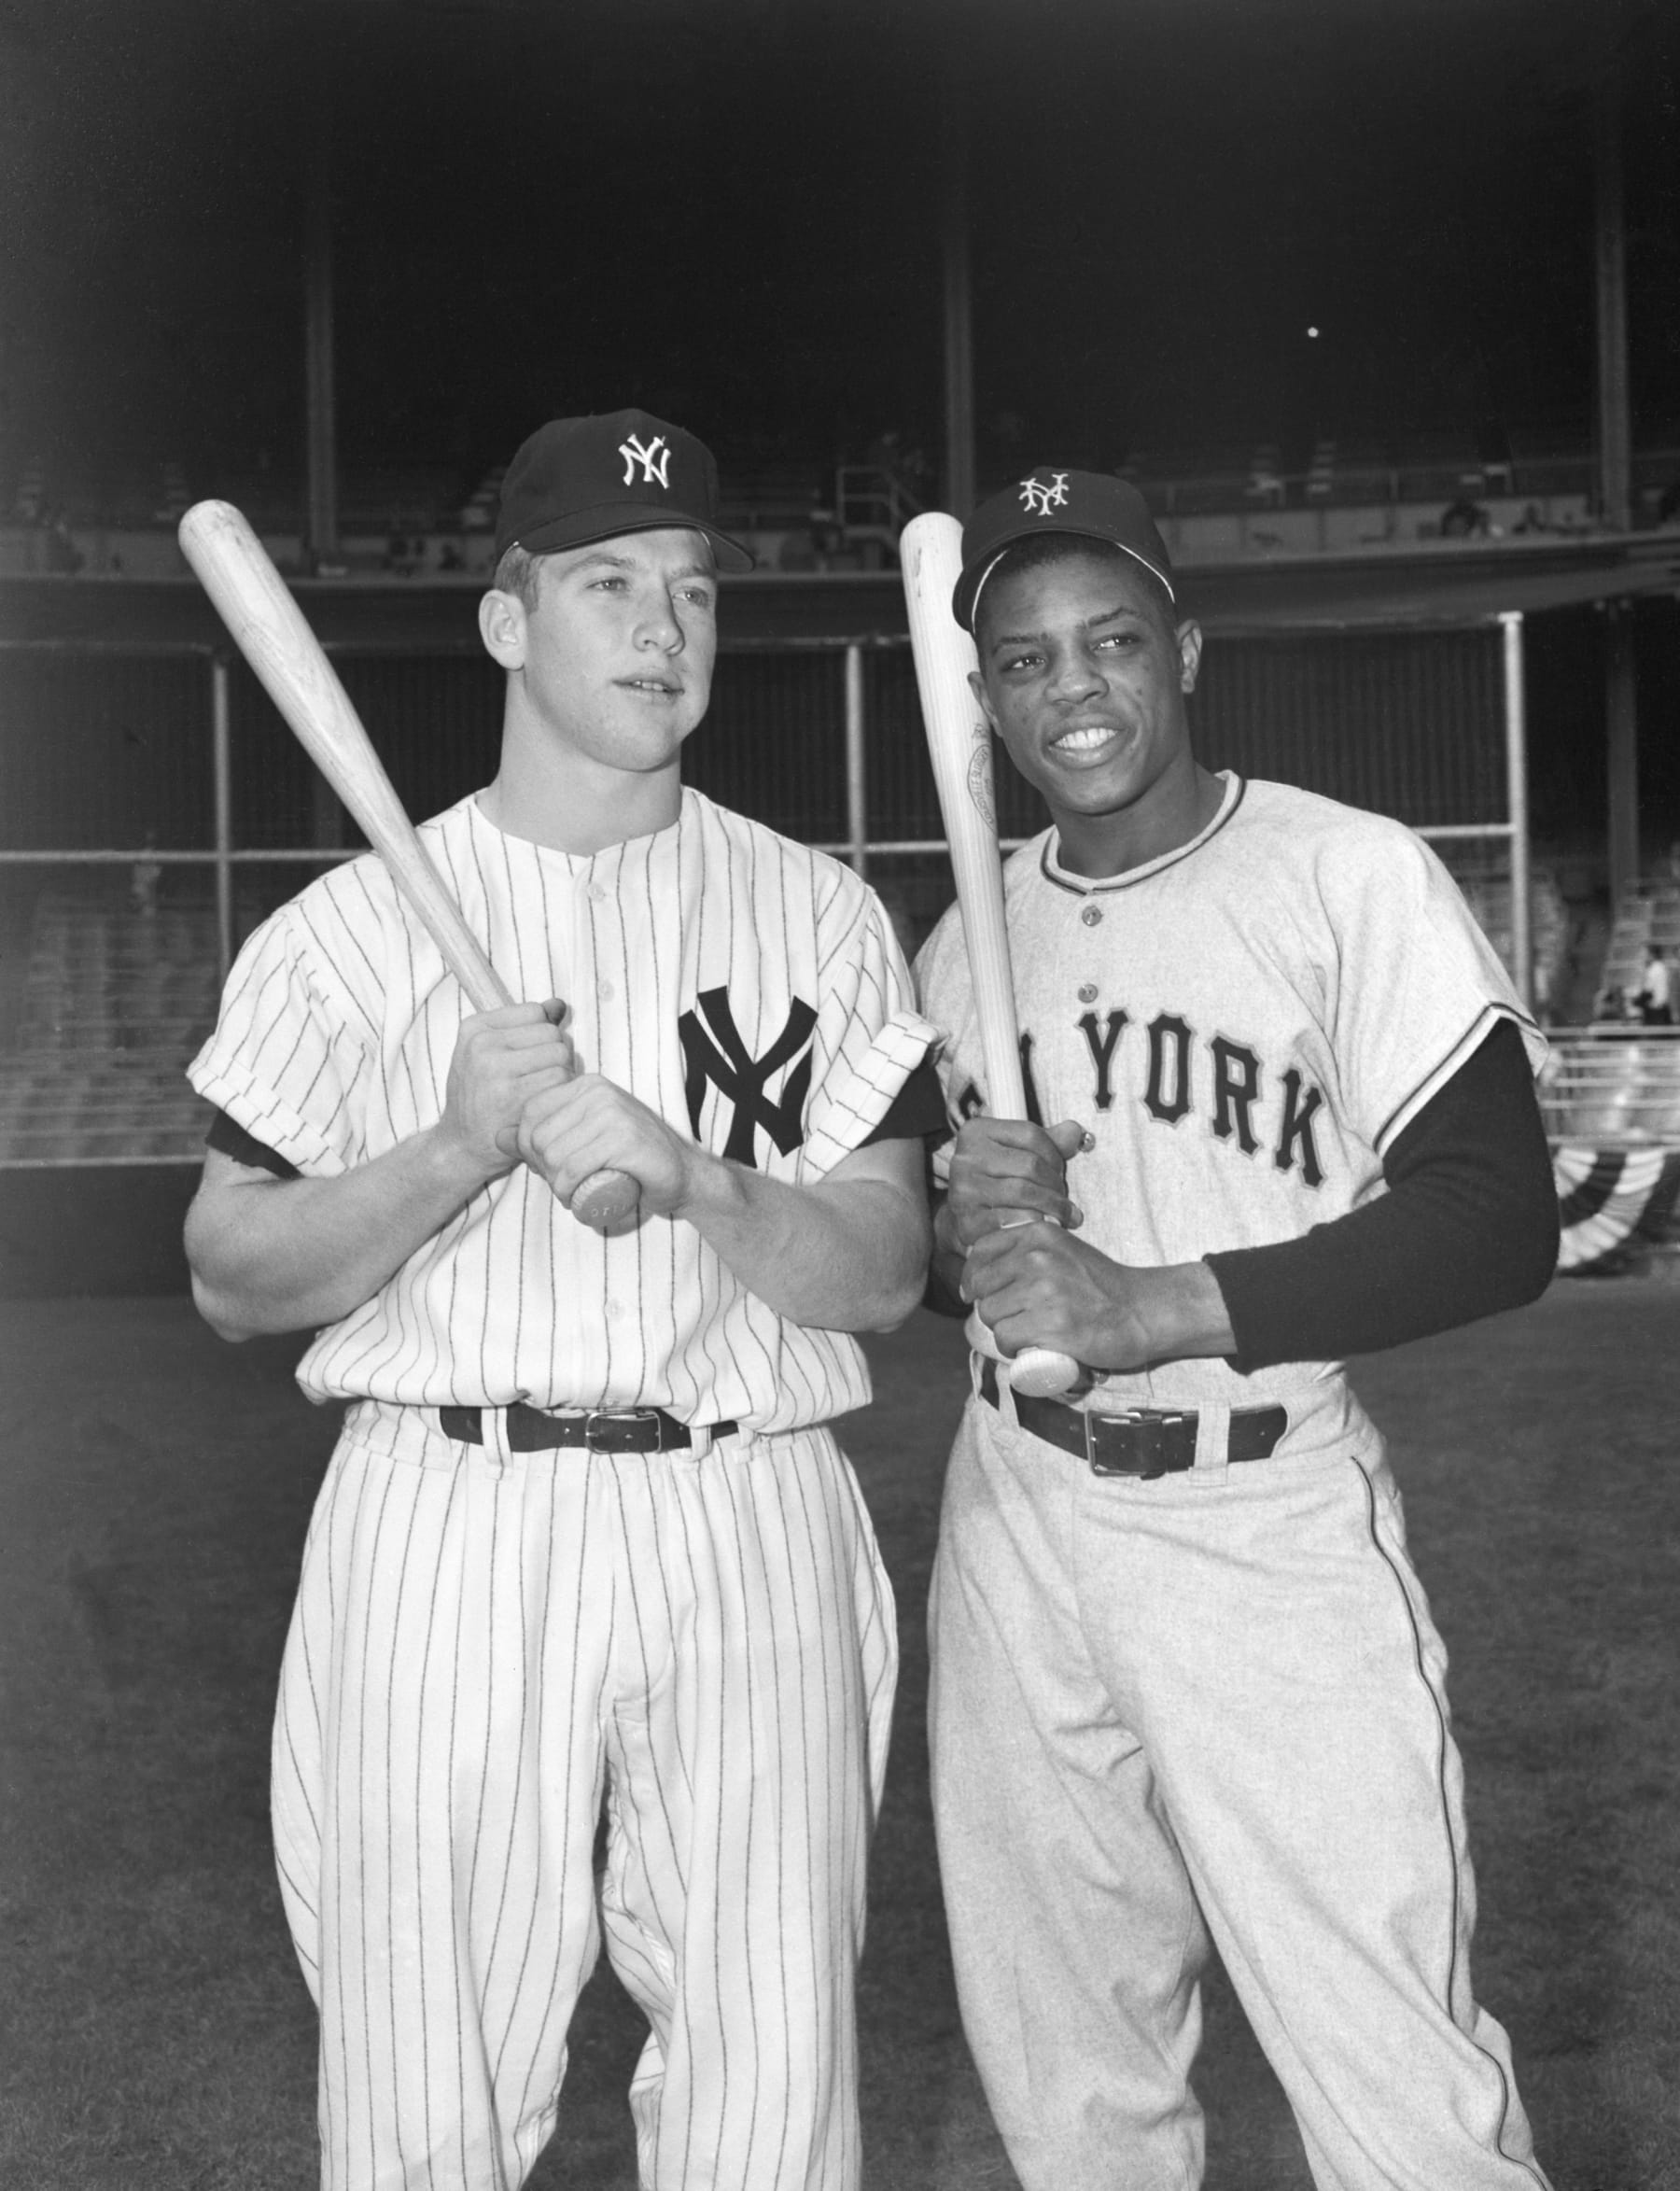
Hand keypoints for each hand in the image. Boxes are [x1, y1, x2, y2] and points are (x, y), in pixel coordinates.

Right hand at [435, 998, 574, 1181]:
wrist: (461, 1145)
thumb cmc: (481, 1097)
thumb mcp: (490, 1054)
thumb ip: (526, 1027)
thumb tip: (558, 1004)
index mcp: (474, 1028)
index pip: (536, 1012)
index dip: (542, 1035)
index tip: (529, 1057)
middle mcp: (482, 1044)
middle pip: (552, 1033)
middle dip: (555, 1056)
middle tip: (538, 1079)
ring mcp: (495, 1069)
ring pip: (561, 1055)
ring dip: (562, 1076)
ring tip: (541, 1092)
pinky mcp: (512, 1095)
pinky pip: (561, 1081)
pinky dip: (560, 1094)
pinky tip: (543, 1105)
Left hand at [515, 1074, 697, 1219]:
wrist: (682, 1174)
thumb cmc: (629, 1158)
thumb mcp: (582, 1136)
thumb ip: (542, 1132)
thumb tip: (497, 1137)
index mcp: (584, 1084)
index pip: (530, 1113)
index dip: (527, 1148)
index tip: (546, 1167)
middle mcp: (598, 1092)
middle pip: (539, 1137)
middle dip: (541, 1169)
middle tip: (562, 1184)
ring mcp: (613, 1113)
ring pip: (554, 1155)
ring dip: (556, 1185)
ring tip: (573, 1192)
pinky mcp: (625, 1140)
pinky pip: (575, 1168)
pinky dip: (568, 1190)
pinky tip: (577, 1198)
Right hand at [945, 1116, 1086, 1252]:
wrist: (967, 1220)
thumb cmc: (998, 1183)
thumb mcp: (1019, 1154)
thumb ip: (1048, 1141)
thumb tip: (1074, 1131)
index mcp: (977, 1132)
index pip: (1031, 1134)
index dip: (1055, 1154)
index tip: (1060, 1171)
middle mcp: (966, 1158)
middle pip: (1030, 1164)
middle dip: (1056, 1184)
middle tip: (1064, 1198)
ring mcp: (964, 1190)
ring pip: (1024, 1192)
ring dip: (1052, 1206)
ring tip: (1062, 1214)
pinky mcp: (968, 1220)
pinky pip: (1013, 1219)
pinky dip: (1035, 1223)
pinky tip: (1043, 1226)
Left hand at [962, 1221, 1154, 1371]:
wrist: (1141, 1312)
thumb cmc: (1102, 1286)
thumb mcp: (1065, 1250)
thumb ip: (1032, 1248)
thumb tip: (983, 1266)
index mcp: (1038, 1234)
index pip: (981, 1252)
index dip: (974, 1277)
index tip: (980, 1293)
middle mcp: (1037, 1256)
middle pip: (981, 1286)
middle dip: (989, 1306)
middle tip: (1011, 1319)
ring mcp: (1043, 1290)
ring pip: (990, 1314)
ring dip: (1001, 1330)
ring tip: (1023, 1334)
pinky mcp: (1050, 1324)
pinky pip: (1005, 1337)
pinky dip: (1010, 1348)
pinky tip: (1024, 1349)